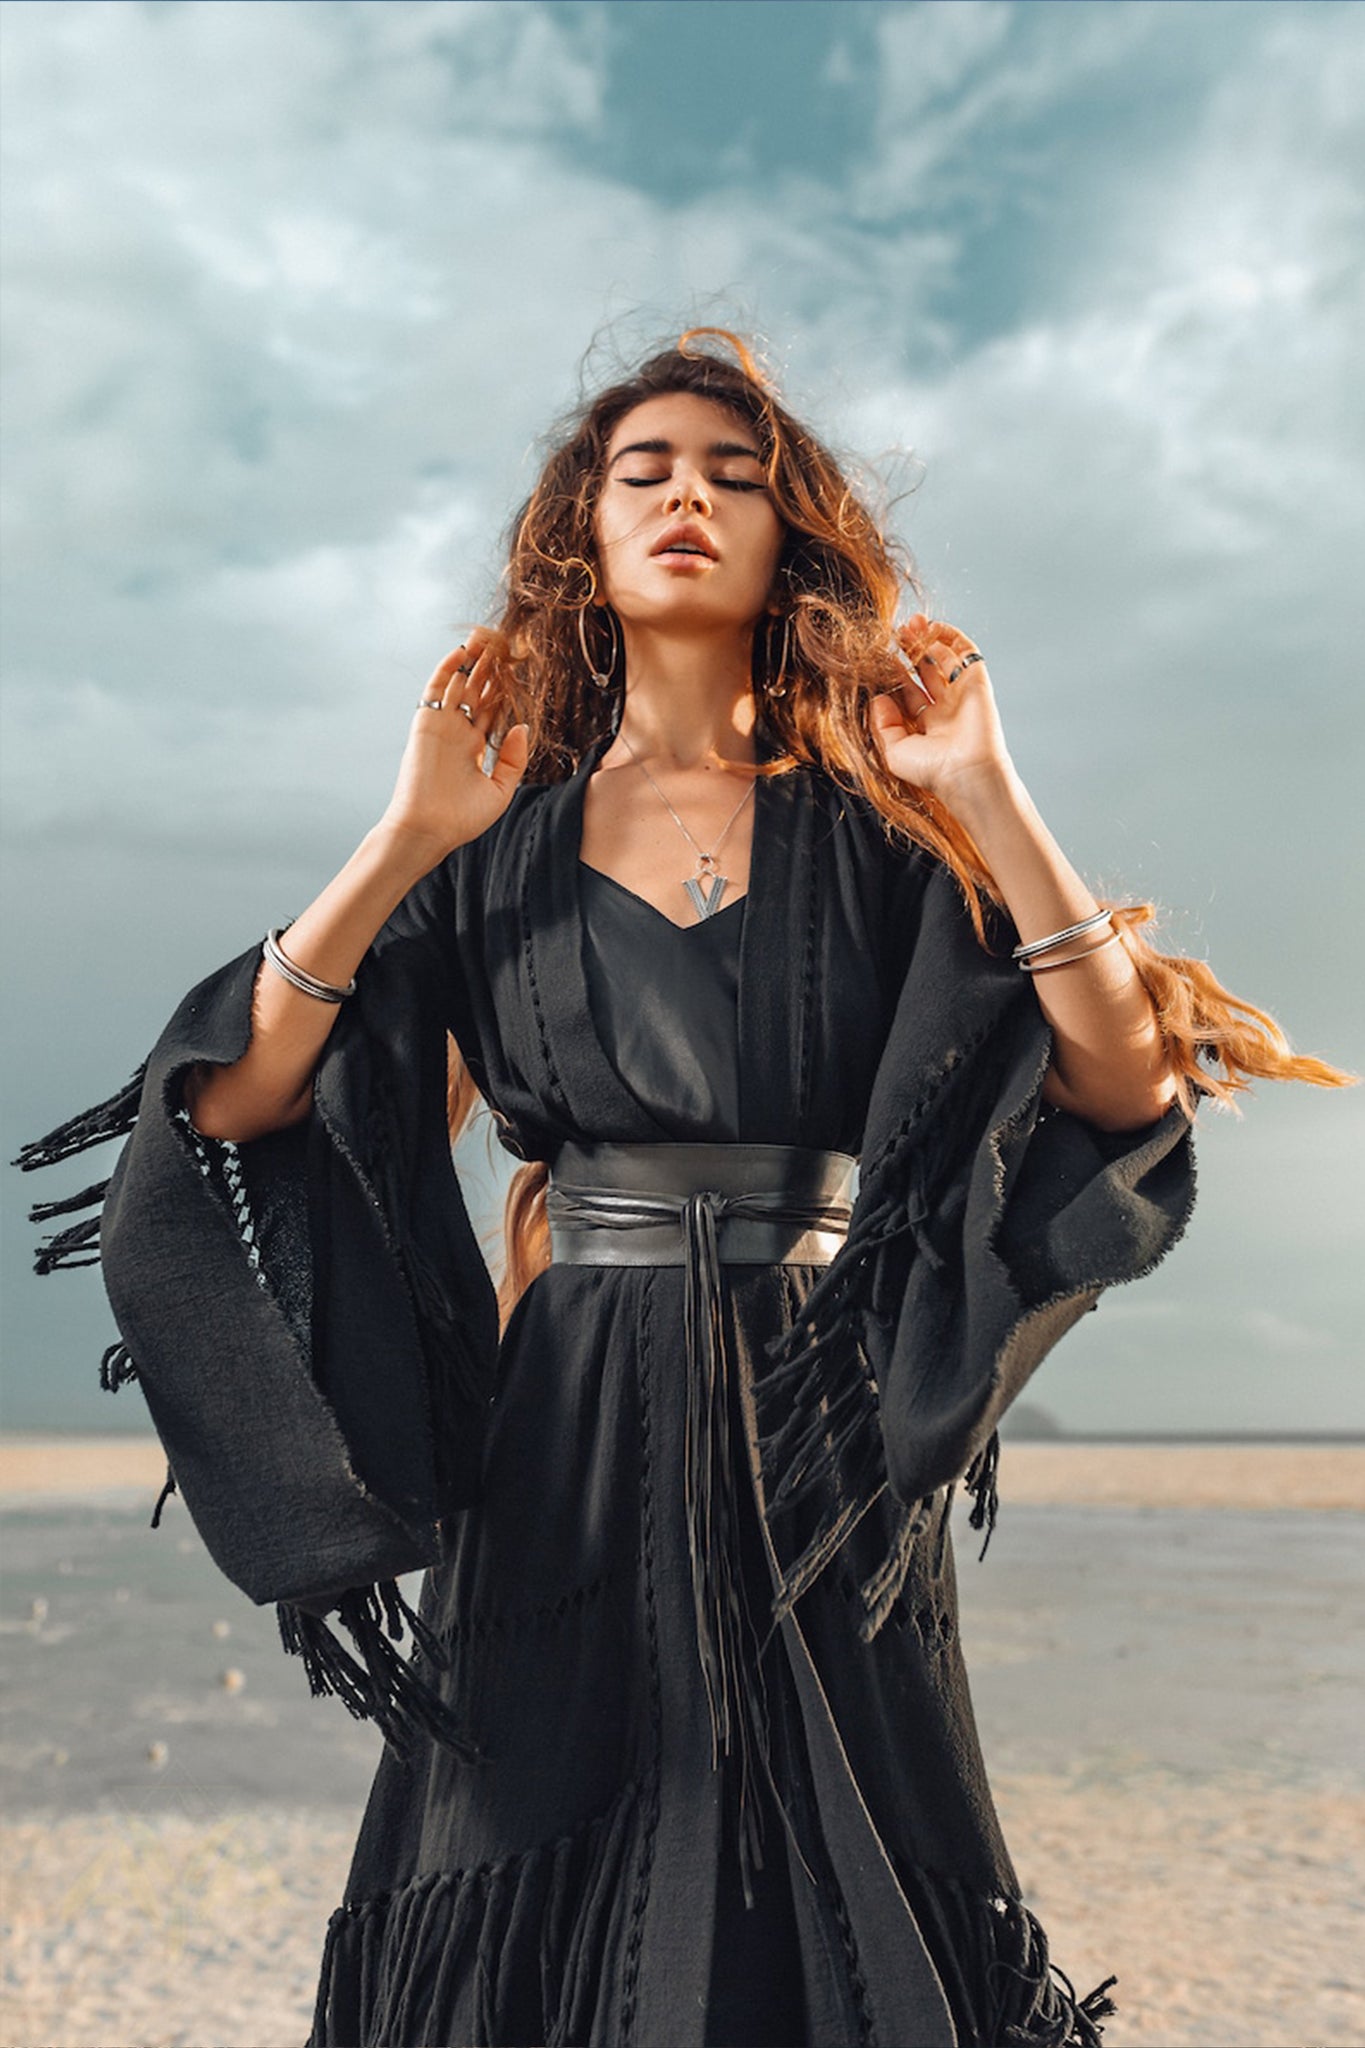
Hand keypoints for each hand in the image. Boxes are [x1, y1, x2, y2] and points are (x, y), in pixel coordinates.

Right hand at [379, 628, 529, 864]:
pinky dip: (446, 670)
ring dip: (470, 662)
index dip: (505, 689)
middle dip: (489, 668)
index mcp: (476, 748)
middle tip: (504, 643)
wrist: (429, 829)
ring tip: (485, 638)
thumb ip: (513, 758)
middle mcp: (459, 733)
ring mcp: (441, 726)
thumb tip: (522, 726)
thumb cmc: (462, 819)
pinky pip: (435, 691)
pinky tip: (461, 653)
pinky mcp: (425, 723)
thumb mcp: (500, 790)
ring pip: (458, 685)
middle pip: (476, 692)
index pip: (492, 709)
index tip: (520, 669)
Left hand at [869, 615, 1013, 811]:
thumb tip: (878, 698)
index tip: (877, 658)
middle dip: (909, 651)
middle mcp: (945, 708)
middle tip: (894, 634)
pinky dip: (950, 636)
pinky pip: (965, 651)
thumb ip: (882, 724)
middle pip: (924, 670)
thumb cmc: (932, 770)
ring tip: (908, 625)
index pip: (908, 692)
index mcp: (927, 725)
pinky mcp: (976, 681)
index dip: (893, 673)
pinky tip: (931, 627)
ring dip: (926, 639)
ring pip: (944, 657)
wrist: (966, 772)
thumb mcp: (894, 751)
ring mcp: (961, 693)